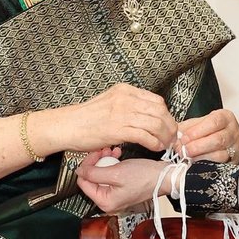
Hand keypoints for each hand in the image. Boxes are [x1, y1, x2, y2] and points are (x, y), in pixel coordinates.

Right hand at [39, 84, 177, 153]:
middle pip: (160, 111)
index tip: (168, 125)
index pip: (156, 101)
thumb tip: (146, 116)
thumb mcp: (110, 103)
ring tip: (165, 144)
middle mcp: (126, 99)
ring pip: (155, 123)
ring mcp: (122, 113)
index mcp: (125, 91)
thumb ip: (128, 106)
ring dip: (164, 136)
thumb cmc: (86, 119)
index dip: (166, 115)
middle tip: (172, 137)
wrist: (66, 126)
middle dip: (169, 126)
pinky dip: (154, 143)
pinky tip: (155, 148)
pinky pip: (145, 135)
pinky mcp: (118, 129)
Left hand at [77, 149, 171, 213]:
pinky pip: (111, 174)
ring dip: (106, 160)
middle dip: (97, 161)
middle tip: (104, 151)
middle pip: (92, 177)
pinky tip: (118, 156)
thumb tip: (79, 171)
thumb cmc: (146, 178)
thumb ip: (94, 173)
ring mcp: (116, 194)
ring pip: (101, 173)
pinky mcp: (122, 187)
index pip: (83, 182)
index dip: (86, 166)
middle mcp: (109, 200)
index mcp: (105, 202)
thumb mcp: (116, 173)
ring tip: (113, 152)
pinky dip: (113, 163)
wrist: (165, 177)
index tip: (94, 155)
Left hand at [178, 109, 238, 162]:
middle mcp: (234, 132)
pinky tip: (196, 163)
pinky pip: (220, 165)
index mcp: (225, 117)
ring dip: (201, 156)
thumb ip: (187, 128)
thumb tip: (174, 136)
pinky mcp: (233, 162)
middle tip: (183, 150)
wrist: (220, 144)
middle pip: (218, 139)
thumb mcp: (197, 125)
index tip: (184, 138)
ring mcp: (236, 148)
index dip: (197, 131)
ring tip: (188, 157)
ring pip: (220, 154)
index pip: (214, 122)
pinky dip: (206, 164)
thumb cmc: (208, 132)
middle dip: (197, 146)